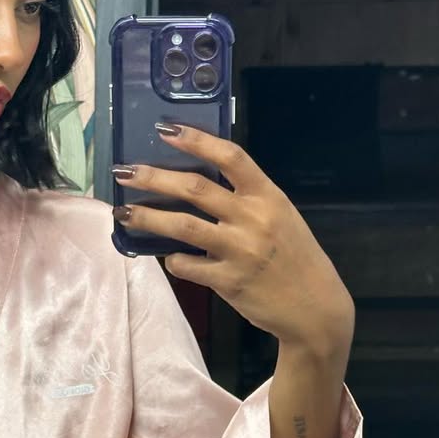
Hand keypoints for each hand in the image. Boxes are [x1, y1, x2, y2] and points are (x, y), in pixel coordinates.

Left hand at [114, 125, 354, 355]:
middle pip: (194, 188)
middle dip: (153, 177)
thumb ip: (246, 200)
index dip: (196, 140)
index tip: (166, 130)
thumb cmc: (295, 258)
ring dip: (147, 217)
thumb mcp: (280, 217)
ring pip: (182, 226)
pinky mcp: (228, 281)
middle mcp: (253, 218)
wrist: (315, 307)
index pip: (230, 157)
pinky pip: (187, 266)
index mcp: (268, 196)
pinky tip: (167, 257)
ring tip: (123, 213)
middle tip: (124, 172)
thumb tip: (197, 187)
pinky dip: (172, 260)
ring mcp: (240, 250)